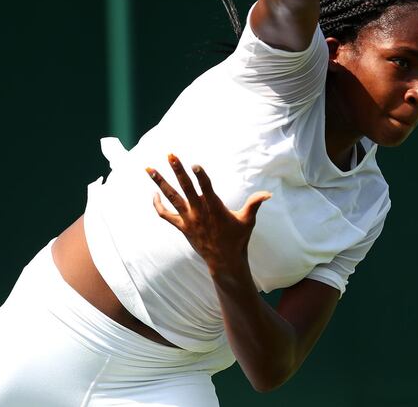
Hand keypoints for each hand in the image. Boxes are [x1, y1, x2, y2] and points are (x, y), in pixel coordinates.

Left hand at [146, 154, 271, 272]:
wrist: (224, 261)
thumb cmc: (238, 239)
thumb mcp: (248, 220)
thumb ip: (255, 203)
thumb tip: (269, 194)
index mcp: (215, 208)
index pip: (206, 188)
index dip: (201, 177)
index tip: (195, 165)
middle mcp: (199, 212)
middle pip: (185, 188)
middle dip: (177, 170)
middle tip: (170, 155)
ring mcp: (188, 219)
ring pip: (171, 197)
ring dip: (159, 182)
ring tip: (148, 168)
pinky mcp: (182, 227)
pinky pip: (165, 215)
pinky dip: (157, 204)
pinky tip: (154, 192)